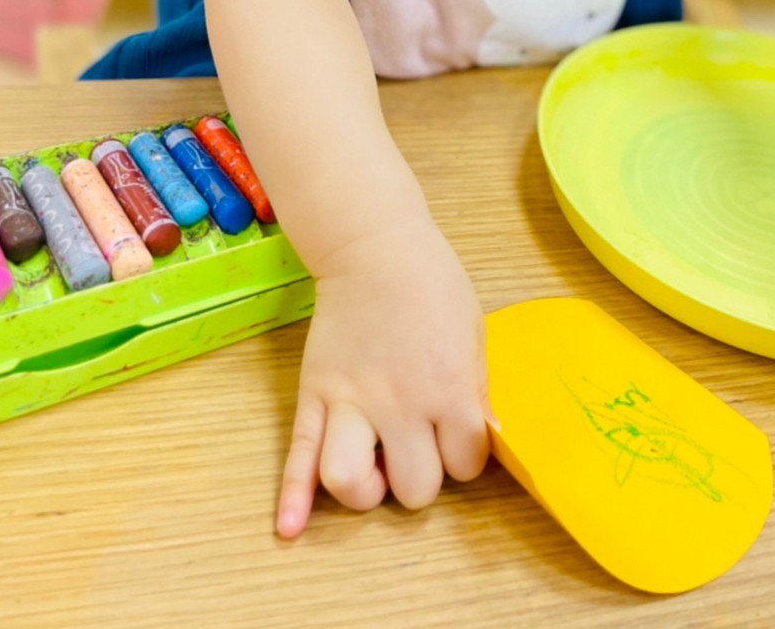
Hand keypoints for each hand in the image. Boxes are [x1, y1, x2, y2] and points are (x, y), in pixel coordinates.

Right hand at [276, 214, 491, 534]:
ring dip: (364, 492)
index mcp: (447, 387)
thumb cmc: (431, 284)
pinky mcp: (315, 393)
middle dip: (419, 479)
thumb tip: (484, 440)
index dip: (465, 457)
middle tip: (417, 450)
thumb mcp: (473, 334)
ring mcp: (351, 400)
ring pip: (348, 481)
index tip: (458, 438)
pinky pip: (299, 455)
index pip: (466, 462)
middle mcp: (399, 403)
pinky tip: (291, 528)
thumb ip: (476, 391)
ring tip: (373, 468)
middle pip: (413, 487)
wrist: (373, 246)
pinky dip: (292, 497)